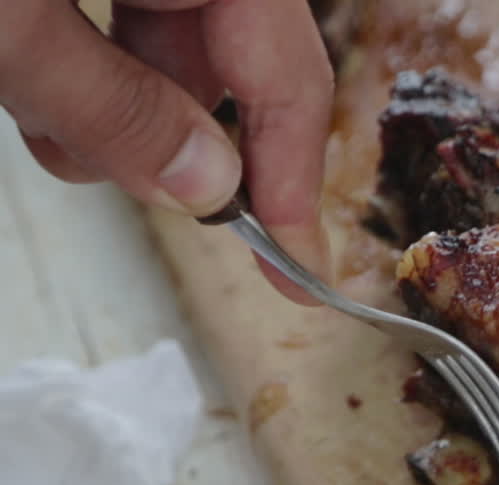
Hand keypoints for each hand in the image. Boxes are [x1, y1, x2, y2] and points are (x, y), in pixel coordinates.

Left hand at [0, 0, 334, 304]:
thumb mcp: (12, 25)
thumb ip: (112, 107)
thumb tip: (206, 188)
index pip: (290, 82)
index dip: (295, 188)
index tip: (298, 273)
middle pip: (237, 76)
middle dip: (169, 145)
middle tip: (118, 177)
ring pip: (177, 65)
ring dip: (112, 113)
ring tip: (31, 99)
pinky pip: (136, 37)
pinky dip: (92, 78)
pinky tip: (34, 77)